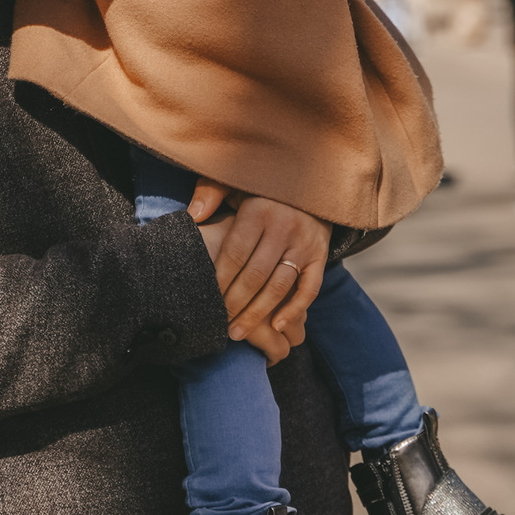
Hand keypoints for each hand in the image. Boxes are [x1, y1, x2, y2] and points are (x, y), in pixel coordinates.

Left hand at [190, 192, 327, 361]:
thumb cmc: (262, 188)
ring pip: (279, 286)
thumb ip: (211, 191)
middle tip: (217, 323)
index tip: (205, 299)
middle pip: (255, 275)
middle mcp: (284, 226)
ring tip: (236, 333)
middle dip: (234, 303)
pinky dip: (294, 310)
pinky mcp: (321, 255)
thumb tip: (193, 215)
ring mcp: (304, 243)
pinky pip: (309, 289)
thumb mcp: (237, 181)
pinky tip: (276, 327)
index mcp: (259, 210)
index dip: (219, 279)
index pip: (236, 252)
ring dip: (257, 314)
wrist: (311, 185)